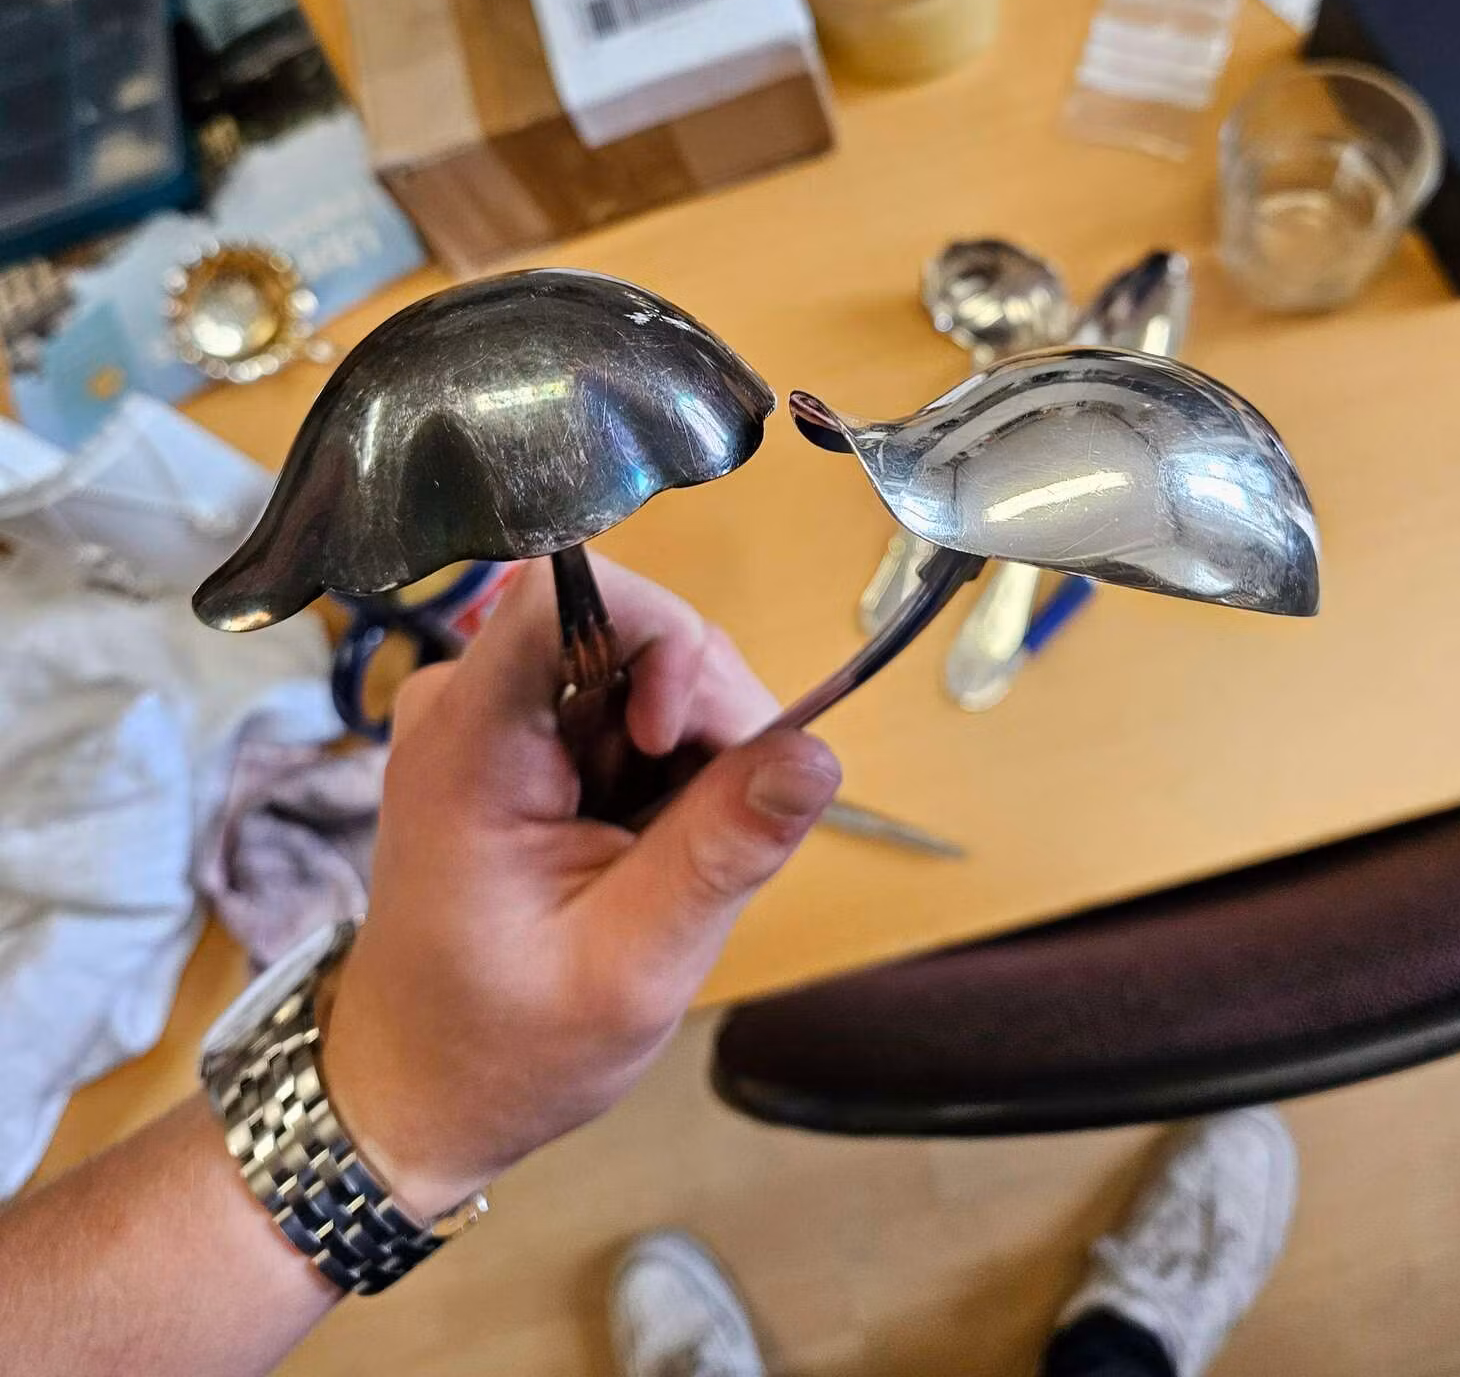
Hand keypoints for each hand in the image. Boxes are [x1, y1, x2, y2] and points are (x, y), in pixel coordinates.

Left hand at [322, 557, 839, 1218]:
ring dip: (688, 750)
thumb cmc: (505, 1045)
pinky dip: (664, 767)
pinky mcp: (520, 733)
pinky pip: (628, 703)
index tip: (674, 745)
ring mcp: (494, 710)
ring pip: (644, 664)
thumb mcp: (632, 968)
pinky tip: (646, 842)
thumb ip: (721, 852)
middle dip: (699, 719)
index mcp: (470, 739)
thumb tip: (819, 754)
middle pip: (631, 627)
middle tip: (700, 838)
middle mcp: (471, 696)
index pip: (570, 591)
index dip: (660, 640)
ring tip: (663, 856)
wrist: (419, 1089)